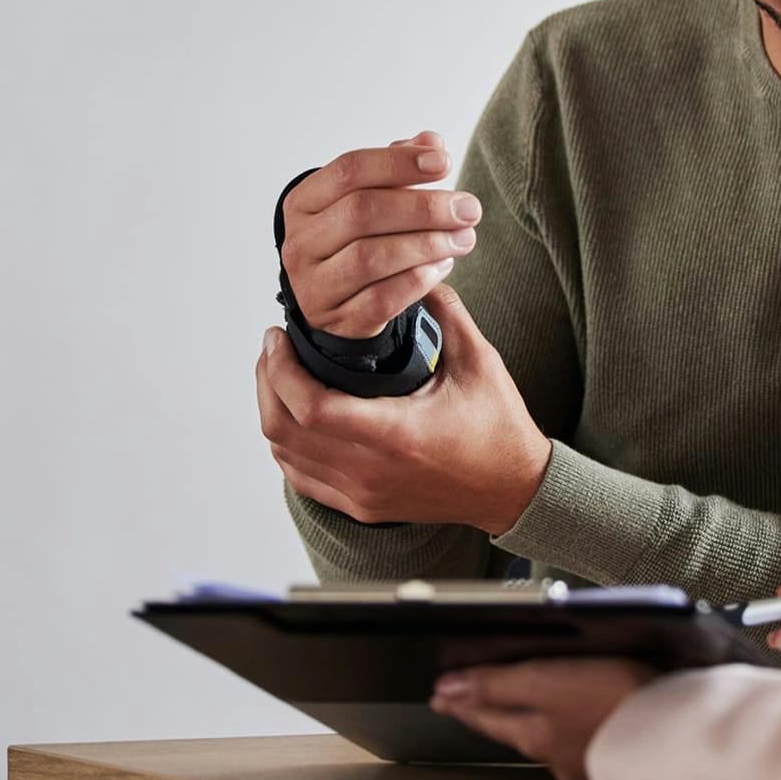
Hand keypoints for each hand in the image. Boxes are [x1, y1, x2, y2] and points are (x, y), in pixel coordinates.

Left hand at [256, 284, 550, 534]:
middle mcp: (370, 470)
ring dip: (274, 411)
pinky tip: (297, 417)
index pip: (309, 406)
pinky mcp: (361, 506)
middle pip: (283, 430)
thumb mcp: (479, 361)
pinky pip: (302, 478)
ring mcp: (362, 494)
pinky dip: (288, 445)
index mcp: (395, 433)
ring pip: (285, 455)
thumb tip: (420, 273)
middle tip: (274, 349)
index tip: (280, 337)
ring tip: (282, 376)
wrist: (513, 489)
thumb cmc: (499, 428)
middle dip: (267, 383)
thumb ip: (447, 313)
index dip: (281, 369)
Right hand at [280, 132, 481, 338]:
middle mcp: (301, 243)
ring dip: (427, 244)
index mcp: (304, 203)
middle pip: (363, 212)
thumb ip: (398, 168)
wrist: (336, 303)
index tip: (444, 161)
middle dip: (424, 207)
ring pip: (371, 257)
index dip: (398, 162)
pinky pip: (381, 299)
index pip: (349, 170)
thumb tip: (432, 142)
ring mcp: (314, 285)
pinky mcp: (338, 320)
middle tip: (468, 208)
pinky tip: (444, 265)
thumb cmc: (357, 240)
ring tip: (464, 237)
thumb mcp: (369, 199)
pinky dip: (418, 280)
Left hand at [428, 659, 657, 779]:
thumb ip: (496, 684)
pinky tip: (584, 719)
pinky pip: (583, 737)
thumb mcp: (545, 681)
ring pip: (549, 735)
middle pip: (513, 726)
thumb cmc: (613, 702)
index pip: (485, 715)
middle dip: (494, 710)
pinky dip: (574, 725)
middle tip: (470, 698)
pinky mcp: (617, 753)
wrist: (674, 731)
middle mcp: (555, 753)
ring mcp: (587, 758)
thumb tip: (446, 690)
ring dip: (534, 718)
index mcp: (534, 733)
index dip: (461, 700)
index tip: (438, 694)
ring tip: (525, 705)